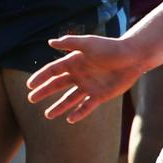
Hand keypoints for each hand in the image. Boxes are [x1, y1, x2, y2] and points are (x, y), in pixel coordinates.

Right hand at [26, 34, 142, 122]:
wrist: (133, 57)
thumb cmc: (110, 47)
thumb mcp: (88, 43)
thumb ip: (69, 43)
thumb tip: (50, 42)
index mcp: (73, 62)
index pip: (52, 71)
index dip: (40, 78)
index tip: (29, 85)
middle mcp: (78, 75)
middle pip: (57, 85)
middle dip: (44, 92)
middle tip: (31, 99)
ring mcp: (89, 86)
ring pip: (69, 99)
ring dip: (59, 107)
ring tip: (48, 116)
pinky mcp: (100, 95)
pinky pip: (86, 106)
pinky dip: (79, 113)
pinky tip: (70, 119)